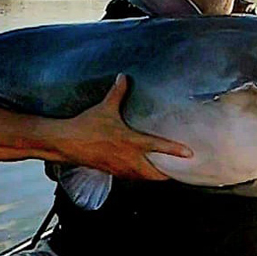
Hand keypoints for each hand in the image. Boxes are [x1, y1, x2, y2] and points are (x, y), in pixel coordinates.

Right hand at [51, 74, 192, 179]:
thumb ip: (117, 93)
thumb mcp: (104, 107)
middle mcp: (129, 158)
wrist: (66, 143)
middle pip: (155, 174)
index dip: (176, 151)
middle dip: (167, 174)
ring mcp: (120, 168)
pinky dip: (139, 176)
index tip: (190, 154)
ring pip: (143, 178)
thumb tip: (123, 77)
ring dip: (154, 176)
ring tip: (163, 171)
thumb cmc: (86, 126)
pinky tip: (140, 170)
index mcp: (131, 142)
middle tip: (178, 169)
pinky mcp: (112, 172)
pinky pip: (131, 177)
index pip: (158, 147)